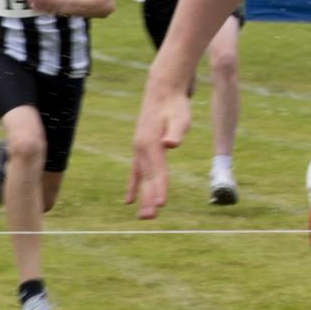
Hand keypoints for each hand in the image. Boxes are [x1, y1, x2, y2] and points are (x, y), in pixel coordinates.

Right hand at [123, 92, 193, 215]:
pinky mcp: (140, 149)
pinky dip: (134, 186)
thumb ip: (176, 132)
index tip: (161, 204)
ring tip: (144, 217)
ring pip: (141, 178)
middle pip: (147, 178)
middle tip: (150, 218)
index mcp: (151, 143)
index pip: (158, 170)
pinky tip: (130, 201)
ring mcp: (139, 149)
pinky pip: (136, 173)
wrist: (162, 90)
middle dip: (148, 198)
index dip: (160, 187)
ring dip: (142, 197)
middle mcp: (141, 148)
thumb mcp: (180, 117)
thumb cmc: (175, 105)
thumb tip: (171, 143)